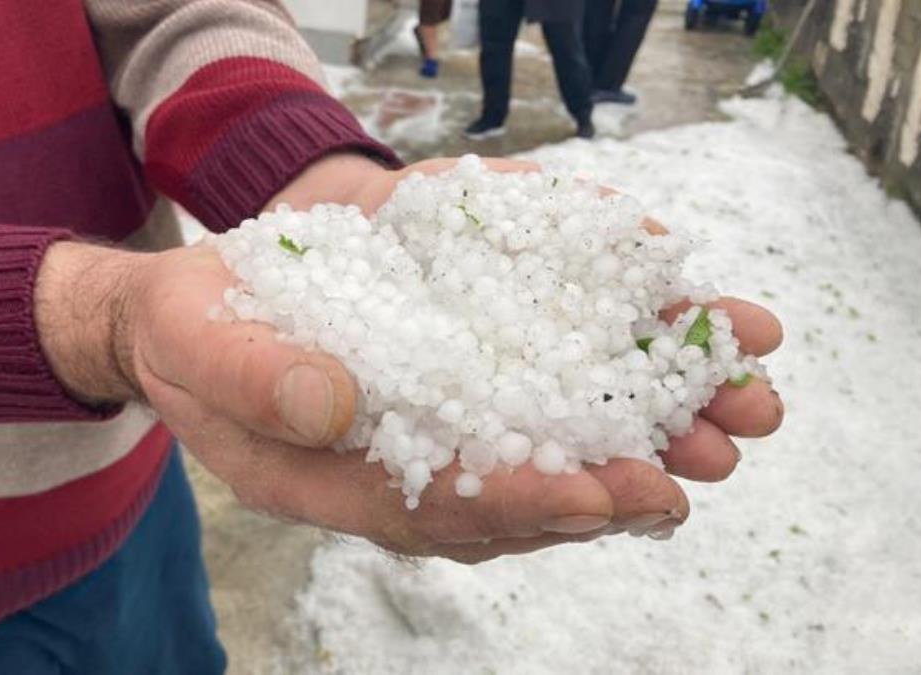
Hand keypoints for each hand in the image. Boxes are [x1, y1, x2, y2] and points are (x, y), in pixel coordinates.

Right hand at [35, 154, 783, 562]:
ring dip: (639, 428)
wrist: (193, 315)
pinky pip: (535, 396)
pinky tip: (661, 349)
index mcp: (339, 480)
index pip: (444, 509)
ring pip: (546, 445)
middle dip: (620, 479)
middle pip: (523, 490)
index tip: (607, 496)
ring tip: (727, 405)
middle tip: (708, 460)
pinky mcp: (452, 382)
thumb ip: (255, 379)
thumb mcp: (195, 344)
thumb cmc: (193, 336)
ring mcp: (433, 426)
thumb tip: (337, 401)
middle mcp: (403, 466)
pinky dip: (601, 375)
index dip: (526, 505)